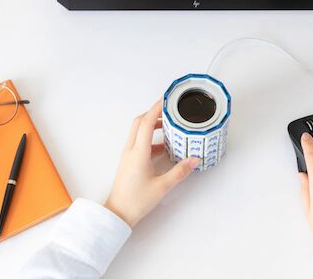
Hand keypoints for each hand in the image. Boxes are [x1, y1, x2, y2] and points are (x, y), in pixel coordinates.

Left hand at [104, 101, 200, 227]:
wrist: (118, 213)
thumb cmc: (136, 201)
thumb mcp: (162, 186)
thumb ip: (180, 171)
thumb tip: (194, 160)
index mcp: (138, 153)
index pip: (147, 123)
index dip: (157, 108)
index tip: (167, 100)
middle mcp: (131, 150)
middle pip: (140, 122)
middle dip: (154, 113)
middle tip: (169, 109)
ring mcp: (128, 155)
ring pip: (138, 131)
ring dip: (152, 125)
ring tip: (169, 125)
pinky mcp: (129, 161)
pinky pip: (138, 142)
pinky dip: (150, 138)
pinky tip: (163, 146)